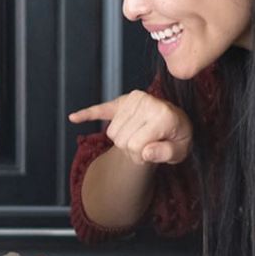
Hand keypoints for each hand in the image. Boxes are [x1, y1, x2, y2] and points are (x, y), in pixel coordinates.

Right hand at [68, 90, 192, 164]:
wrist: (176, 123)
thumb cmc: (177, 138)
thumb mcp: (180, 151)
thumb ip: (165, 153)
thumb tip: (146, 152)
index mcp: (163, 115)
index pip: (135, 145)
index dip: (141, 157)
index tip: (150, 154)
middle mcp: (148, 102)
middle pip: (121, 139)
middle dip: (131, 150)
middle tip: (145, 147)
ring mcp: (134, 98)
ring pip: (111, 131)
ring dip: (122, 140)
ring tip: (138, 138)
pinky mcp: (124, 99)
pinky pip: (101, 108)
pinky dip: (87, 113)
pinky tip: (74, 117)